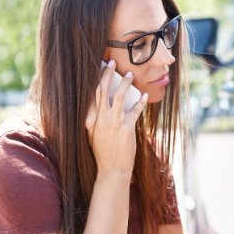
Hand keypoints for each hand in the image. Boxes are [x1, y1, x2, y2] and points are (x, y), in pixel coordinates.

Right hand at [85, 59, 147, 176]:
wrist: (111, 170)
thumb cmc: (103, 153)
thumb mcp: (92, 135)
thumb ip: (93, 120)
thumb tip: (97, 104)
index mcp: (89, 120)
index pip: (91, 95)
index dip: (95, 80)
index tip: (99, 67)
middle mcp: (100, 119)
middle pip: (103, 91)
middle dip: (108, 74)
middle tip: (113, 62)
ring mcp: (113, 123)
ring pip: (119, 96)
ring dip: (125, 83)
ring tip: (130, 74)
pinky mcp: (126, 129)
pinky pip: (134, 110)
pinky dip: (140, 101)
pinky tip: (144, 95)